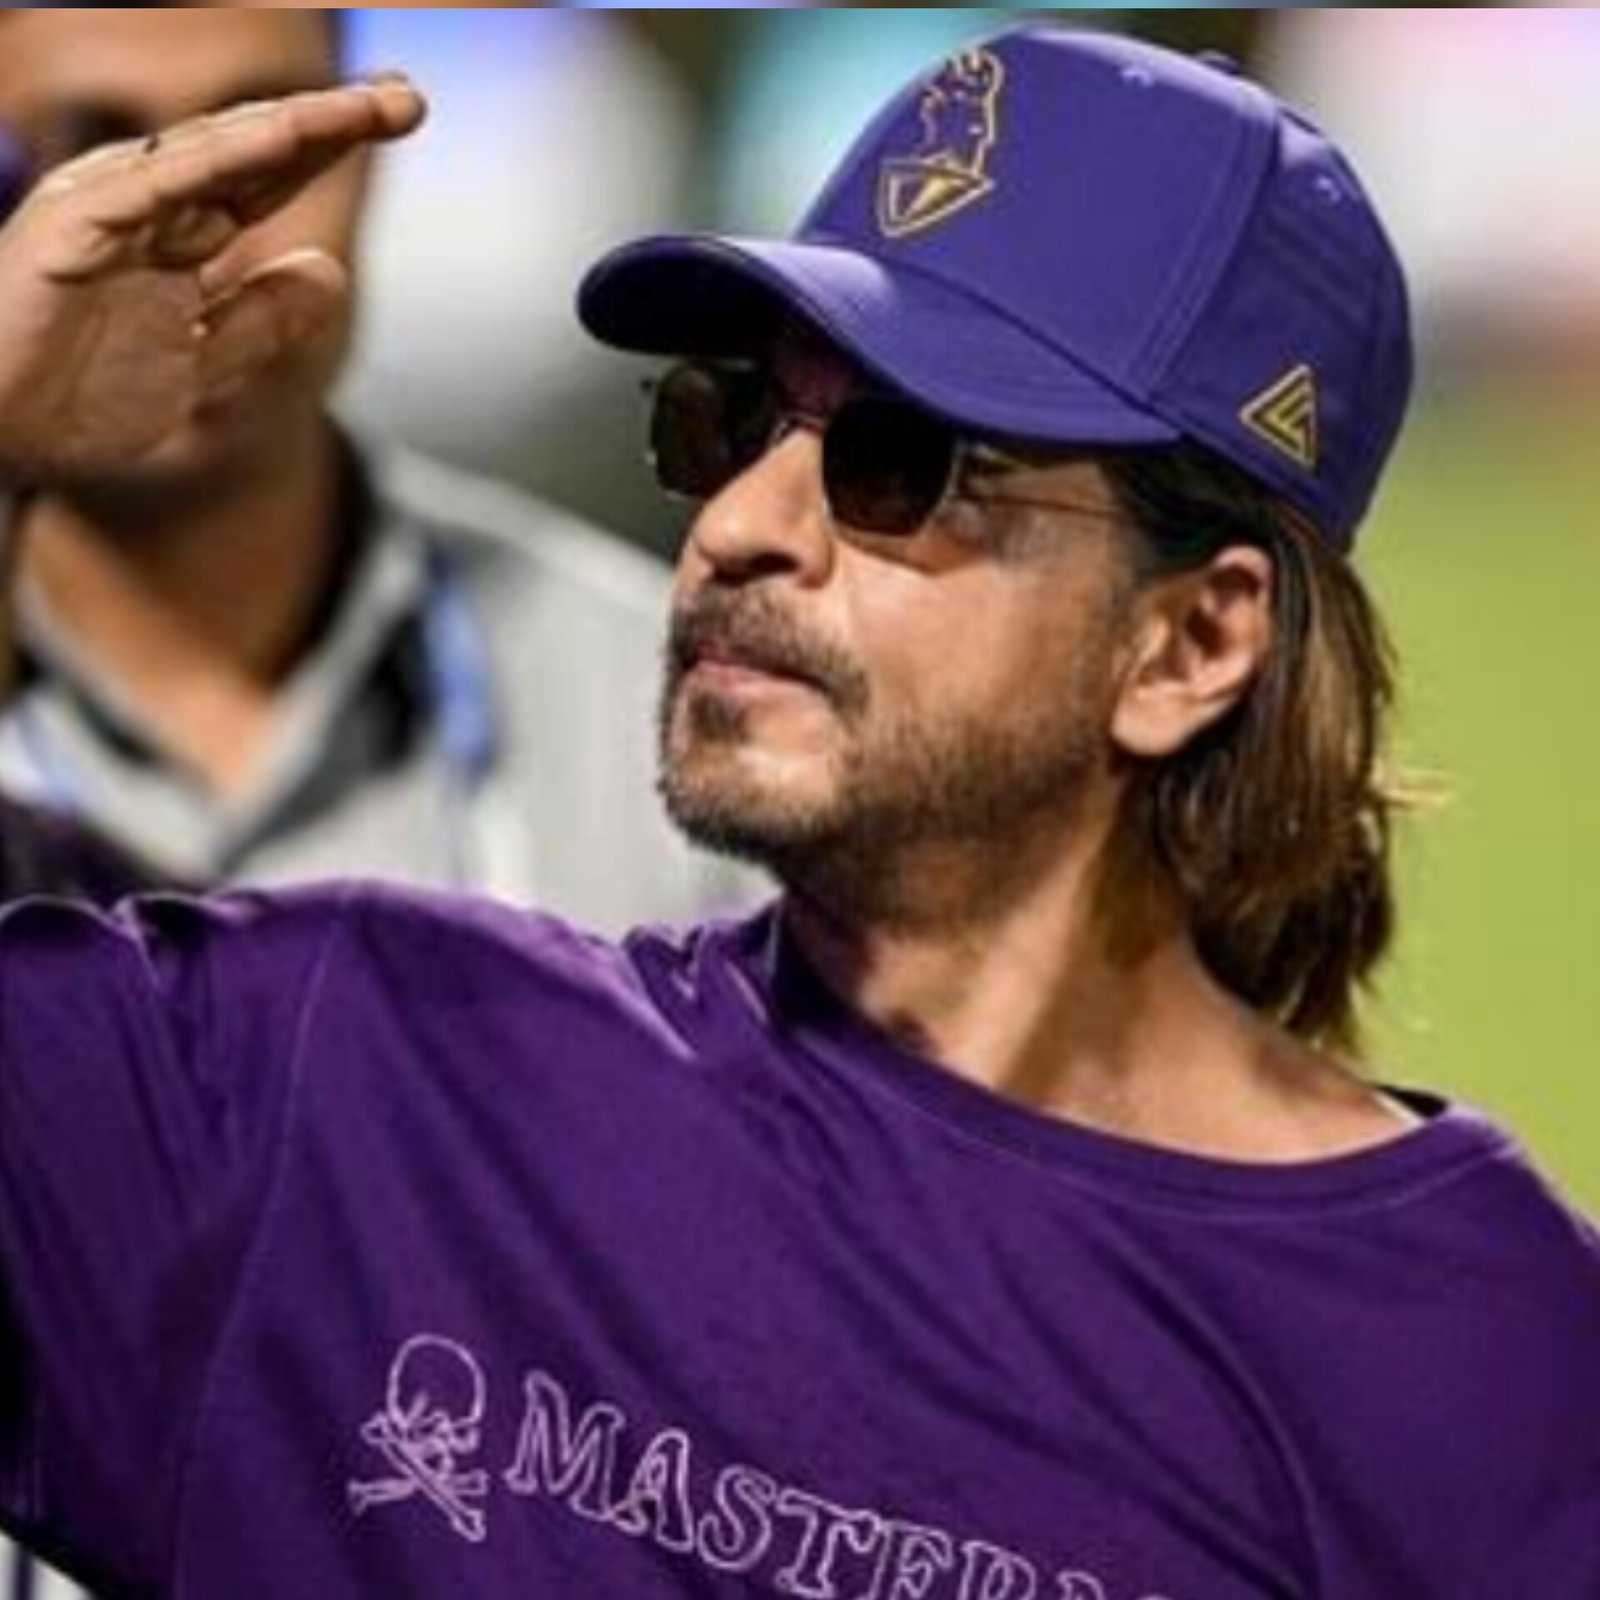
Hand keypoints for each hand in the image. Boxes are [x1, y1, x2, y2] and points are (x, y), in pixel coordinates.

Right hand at [0, 75, 424, 484]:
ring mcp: (110, 208)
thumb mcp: (203, 365)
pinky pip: (159, 183)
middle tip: (408, 99)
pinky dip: (220, 157)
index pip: (271, 177)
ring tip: (365, 108)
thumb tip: (330, 269)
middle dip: (332, 123)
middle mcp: (148, 206)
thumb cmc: (76, 401)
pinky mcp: (75, 224)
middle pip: (255, 151)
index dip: (333, 146)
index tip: (402, 121)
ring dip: (294, 126)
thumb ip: (262, 318)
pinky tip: (282, 135)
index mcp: (178, 236)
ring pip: (216, 152)